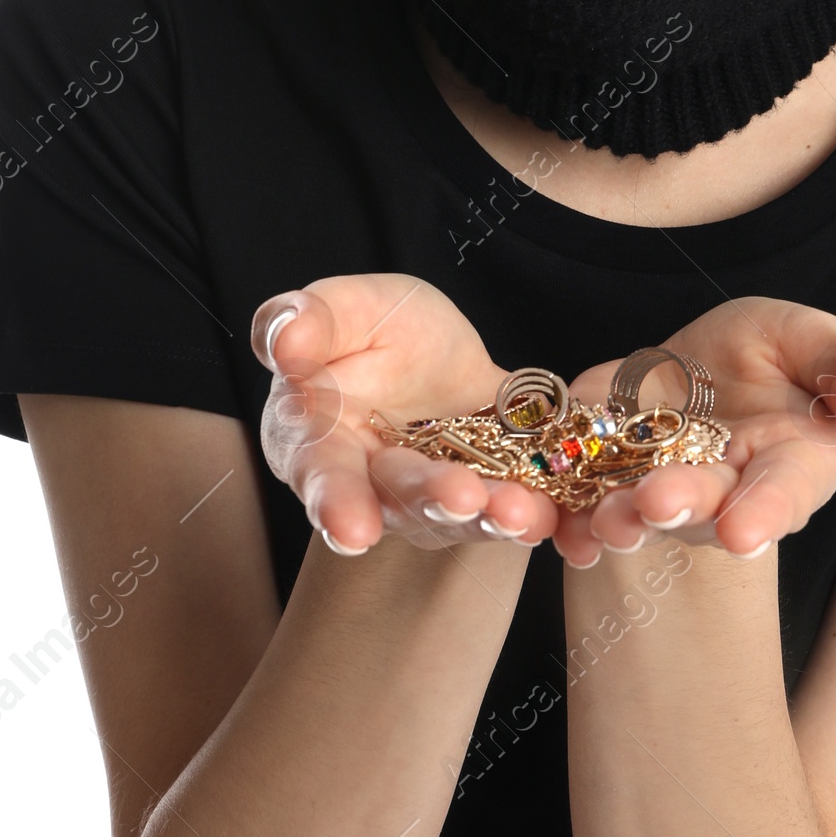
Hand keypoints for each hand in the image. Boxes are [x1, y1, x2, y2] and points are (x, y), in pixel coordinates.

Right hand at [252, 276, 559, 554]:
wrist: (441, 351)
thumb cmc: (375, 329)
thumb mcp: (348, 306)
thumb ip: (310, 320)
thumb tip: (283, 344)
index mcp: (316, 439)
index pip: (321, 473)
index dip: (335, 503)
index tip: (353, 530)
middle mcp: (370, 484)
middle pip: (396, 500)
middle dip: (429, 501)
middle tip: (461, 499)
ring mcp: (429, 500)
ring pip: (456, 515)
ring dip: (488, 515)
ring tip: (519, 511)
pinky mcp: (486, 499)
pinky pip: (507, 510)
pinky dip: (531, 514)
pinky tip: (551, 515)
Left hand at [557, 301, 835, 567]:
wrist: (696, 367)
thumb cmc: (771, 356)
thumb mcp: (814, 342)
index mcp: (789, 464)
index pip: (784, 490)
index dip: (766, 511)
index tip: (745, 533)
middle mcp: (724, 493)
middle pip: (705, 506)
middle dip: (680, 506)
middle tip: (655, 504)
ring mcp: (658, 492)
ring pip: (637, 515)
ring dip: (617, 518)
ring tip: (603, 516)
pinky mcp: (600, 480)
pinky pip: (577, 506)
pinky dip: (563, 519)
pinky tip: (553, 527)